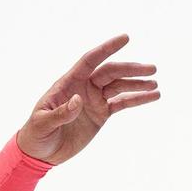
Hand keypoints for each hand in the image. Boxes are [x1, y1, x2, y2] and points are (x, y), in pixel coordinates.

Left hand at [13, 33, 161, 166]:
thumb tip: (78, 100)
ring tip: (155, 84)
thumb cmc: (36, 134)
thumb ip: (60, 113)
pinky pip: (122, 103)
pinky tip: (153, 95)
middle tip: (152, 69)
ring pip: (119, 86)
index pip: (90, 61)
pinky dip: (137, 99)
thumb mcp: (42, 123)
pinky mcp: (101, 114)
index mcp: (68, 83)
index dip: (106, 48)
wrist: (41, 152)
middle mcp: (84, 87)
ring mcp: (94, 100)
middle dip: (131, 69)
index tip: (125, 38)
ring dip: (138, 84)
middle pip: (111, 73)